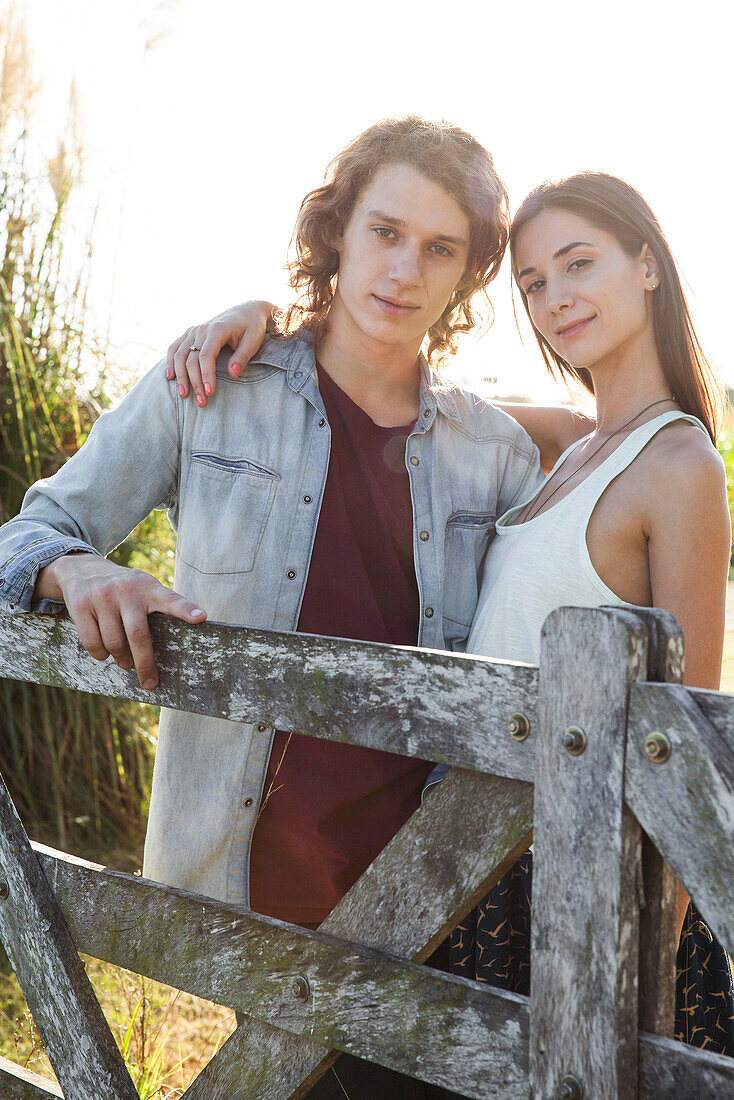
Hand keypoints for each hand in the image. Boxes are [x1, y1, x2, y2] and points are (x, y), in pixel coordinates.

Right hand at [37, 554, 206, 689]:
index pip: (171, 599)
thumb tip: (171, 648)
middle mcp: (127, 590)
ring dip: (121, 659)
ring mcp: (102, 596)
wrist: (82, 569)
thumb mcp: (143, 588)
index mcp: (149, 587)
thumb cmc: (123, 588)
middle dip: (145, 663)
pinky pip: (93, 643)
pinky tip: (105, 654)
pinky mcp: (81, 605)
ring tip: (125, 661)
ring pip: (114, 643)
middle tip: (150, 682)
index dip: (186, 609)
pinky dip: (100, 655)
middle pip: (138, 635)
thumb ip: (158, 607)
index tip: (201, 618)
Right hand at [165, 300, 275, 406]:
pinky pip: (175, 347)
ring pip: (180, 354)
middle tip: (201, 402)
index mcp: (217, 330)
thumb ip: (242, 357)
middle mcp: (202, 329)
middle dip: (195, 382)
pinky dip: (171, 361)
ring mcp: (194, 330)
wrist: (247, 311)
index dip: (206, 375)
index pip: (206, 356)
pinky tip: (170, 376)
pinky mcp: (190, 333)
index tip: (210, 393)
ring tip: (183, 394)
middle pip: (191, 358)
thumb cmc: (252, 328)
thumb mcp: (253, 341)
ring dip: (180, 376)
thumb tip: (233, 374)